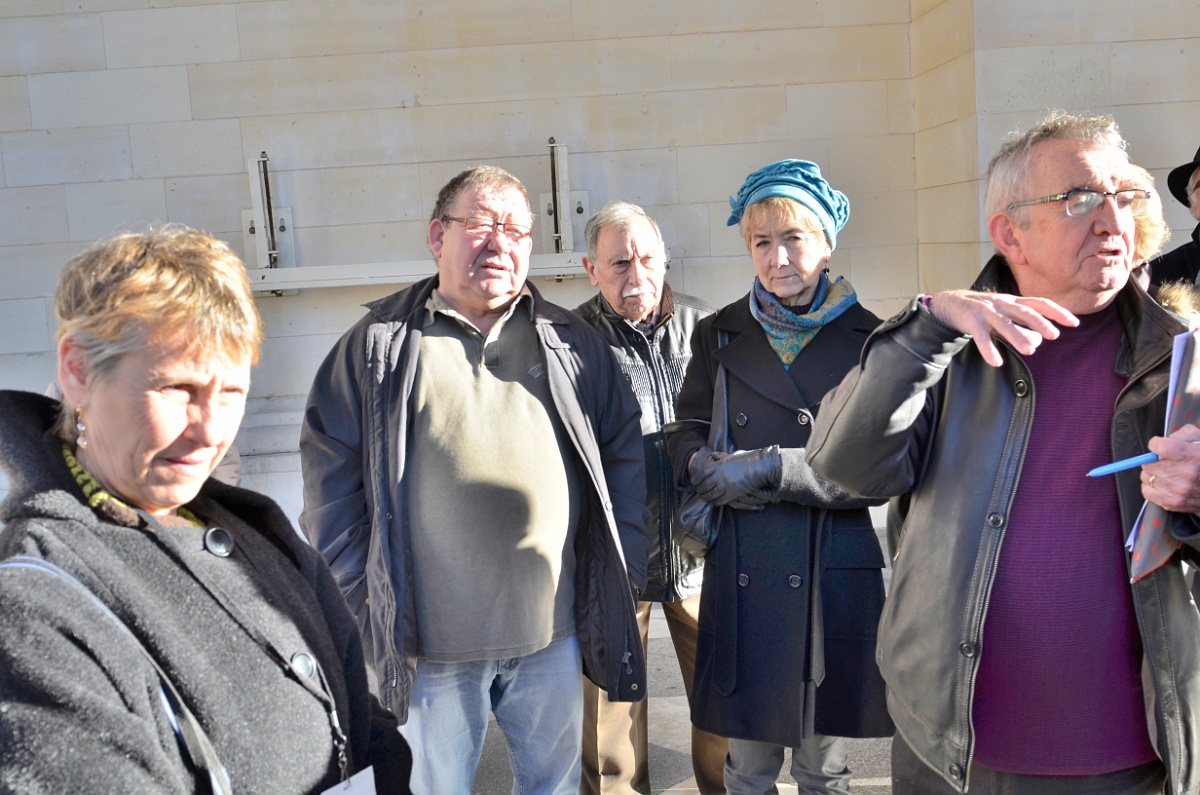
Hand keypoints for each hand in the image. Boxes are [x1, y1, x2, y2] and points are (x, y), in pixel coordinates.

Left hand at [692, 446, 781, 507]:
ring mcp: (725, 486)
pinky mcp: (732, 494)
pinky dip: (716, 502)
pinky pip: (721, 500)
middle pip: (705, 485)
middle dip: (700, 489)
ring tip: (705, 498)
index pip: (702, 473)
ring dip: (706, 497)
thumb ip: (721, 456)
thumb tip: (712, 455)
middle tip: (698, 491)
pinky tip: (715, 502)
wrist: (759, 468)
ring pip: (711, 494)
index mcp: (718, 465)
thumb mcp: (732, 455)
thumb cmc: (747, 459)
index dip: (696, 478)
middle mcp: (719, 476)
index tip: (693, 482)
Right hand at [925, 291, 1078, 367]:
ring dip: (1018, 336)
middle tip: (1055, 336)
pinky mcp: (971, 320)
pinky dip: (989, 349)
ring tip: (1030, 350)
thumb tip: (1038, 341)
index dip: (1058, 312)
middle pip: (1026, 311)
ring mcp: (986, 310)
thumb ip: (1020, 325)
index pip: (1040, 303)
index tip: (1074, 323)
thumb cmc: (981, 312)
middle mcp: (1002, 303)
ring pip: (1005, 323)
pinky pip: (981, 337)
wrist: (948, 304)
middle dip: (1041, 323)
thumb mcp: (1003, 315)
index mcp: (1013, 301)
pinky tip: (996, 362)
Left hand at [1142, 424, 1199, 513]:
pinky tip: (1163, 484)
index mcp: (1193, 456)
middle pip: (1149, 464)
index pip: (1160, 447)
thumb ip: (1181, 435)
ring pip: (1146, 477)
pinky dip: (1151, 487)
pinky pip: (1146, 491)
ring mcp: (1180, 490)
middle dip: (1153, 461)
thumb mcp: (1199, 440)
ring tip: (1166, 473)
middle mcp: (1187, 474)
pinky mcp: (1174, 502)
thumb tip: (1162, 441)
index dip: (1156, 444)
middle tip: (1165, 462)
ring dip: (1152, 474)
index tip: (1159, 446)